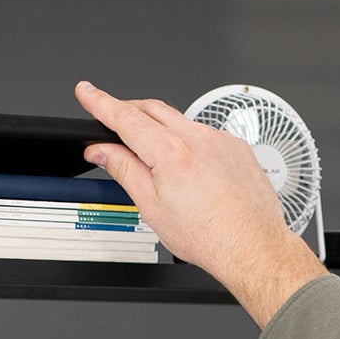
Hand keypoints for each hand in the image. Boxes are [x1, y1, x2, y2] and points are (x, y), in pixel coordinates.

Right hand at [74, 81, 325, 326]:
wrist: (252, 247)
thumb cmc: (209, 236)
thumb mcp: (152, 207)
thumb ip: (124, 170)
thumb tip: (101, 151)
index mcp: (172, 153)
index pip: (126, 117)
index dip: (101, 102)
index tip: (87, 91)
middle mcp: (198, 138)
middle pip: (153, 109)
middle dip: (128, 109)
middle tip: (112, 119)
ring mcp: (221, 139)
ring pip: (181, 121)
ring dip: (162, 130)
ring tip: (155, 159)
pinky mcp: (237, 146)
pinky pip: (206, 134)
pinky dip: (189, 142)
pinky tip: (190, 168)